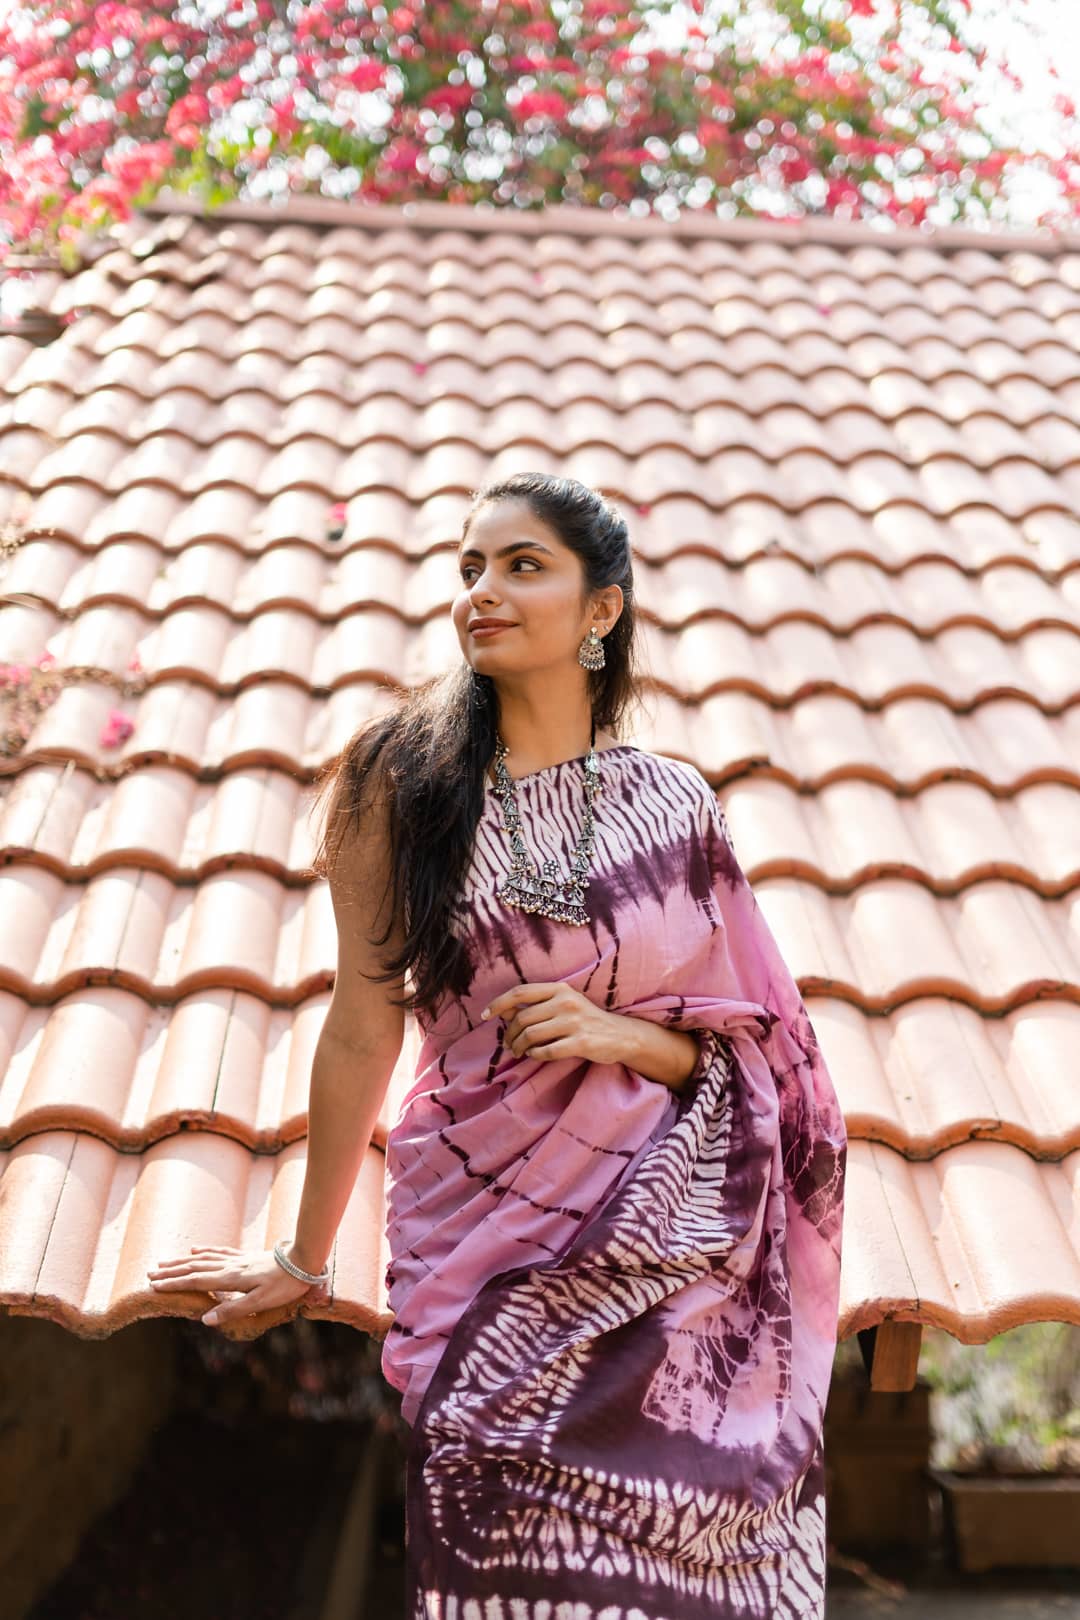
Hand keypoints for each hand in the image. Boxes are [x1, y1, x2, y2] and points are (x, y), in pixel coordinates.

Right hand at [146, 1244, 325, 1327]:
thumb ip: (232, 1311)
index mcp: (231, 1279)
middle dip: (172, 1272)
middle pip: (194, 1267)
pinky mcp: (245, 1255)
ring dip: (182, 1261)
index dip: (174, 1284)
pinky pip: (219, 1251)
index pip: (196, 1281)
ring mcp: (237, 1259)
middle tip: (150, 1274)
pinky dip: (204, 1251)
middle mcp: (230, 1266)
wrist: (303, 1260)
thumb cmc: (284, 1285)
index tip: (154, 1286)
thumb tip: (205, 1320)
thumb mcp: (260, 1303)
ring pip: (203, 1258)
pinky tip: (195, 1249)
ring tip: (164, 1262)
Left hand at [482, 981, 624, 1064]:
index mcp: (560, 989)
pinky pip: (546, 1051)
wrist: (620, 1035)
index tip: (484, 1016)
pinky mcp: (581, 1042)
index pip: (520, 992)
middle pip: (522, 1018)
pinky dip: (535, 1054)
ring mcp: (575, 1022)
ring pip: (531, 1035)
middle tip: (508, 1044)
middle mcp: (566, 1002)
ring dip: (519, 1046)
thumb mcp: (562, 1005)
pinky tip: (535, 1054)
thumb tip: (502, 1010)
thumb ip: (535, 1006)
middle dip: (509, 1034)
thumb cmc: (585, 1019)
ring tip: (518, 1051)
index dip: (498, 1004)